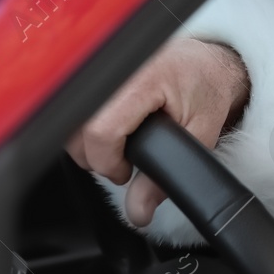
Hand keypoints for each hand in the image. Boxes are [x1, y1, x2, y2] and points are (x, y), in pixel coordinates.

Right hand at [66, 37, 250, 226]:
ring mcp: (100, 65)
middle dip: (96, 157)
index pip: (101, 131)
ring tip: (118, 142)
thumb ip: (167, 174)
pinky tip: (108, 127)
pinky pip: (70, 108)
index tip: (126, 172)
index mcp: (142, 78)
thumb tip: (138, 212)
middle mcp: (115, 67)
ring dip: (87, 142)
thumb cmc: (206, 88)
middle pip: (76, 130)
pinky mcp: (91, 68)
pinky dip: (83, 126)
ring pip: (67, 121)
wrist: (205, 62)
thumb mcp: (199, 134)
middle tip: (124, 160)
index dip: (109, 163)